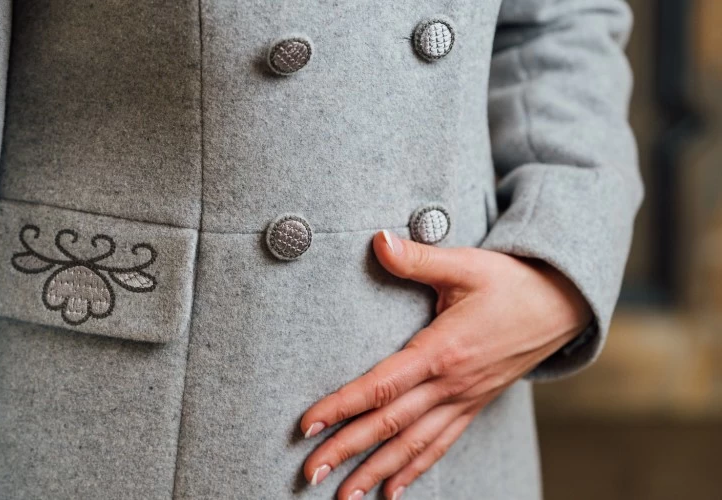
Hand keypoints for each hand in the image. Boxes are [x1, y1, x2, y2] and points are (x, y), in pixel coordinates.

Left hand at [299, 230, 591, 499]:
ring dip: (376, 473)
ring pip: (413, 445)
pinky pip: (440, 446)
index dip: (342, 406)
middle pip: (390, 425)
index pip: (382, 385)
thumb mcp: (466, 264)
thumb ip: (418, 258)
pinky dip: (415, 471)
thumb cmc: (511, 282)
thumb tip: (378, 240)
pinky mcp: (473, 406)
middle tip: (310, 474)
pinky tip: (392, 493)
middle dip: (347, 451)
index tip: (308, 425)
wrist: (563, 305)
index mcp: (442, 350)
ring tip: (344, 498)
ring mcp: (464, 400)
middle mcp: (452, 385)